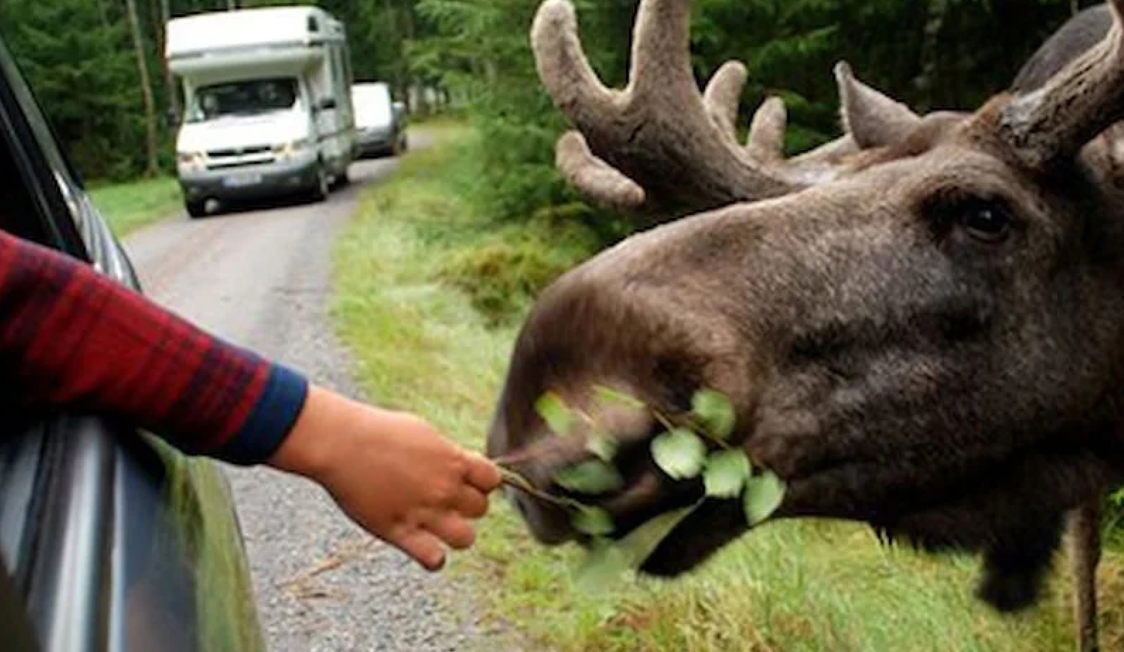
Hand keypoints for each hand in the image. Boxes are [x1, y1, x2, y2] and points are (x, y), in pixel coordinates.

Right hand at [268, 386, 501, 569]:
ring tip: (437, 525)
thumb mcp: (422, 432)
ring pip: (466, 538)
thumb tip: (461, 464)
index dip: (482, 482)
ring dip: (456, 533)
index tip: (465, 480)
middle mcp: (444, 488)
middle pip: (481, 509)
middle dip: (466, 506)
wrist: (341, 443)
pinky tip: (422, 546)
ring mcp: (423, 512)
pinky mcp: (399, 531)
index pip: (492, 480)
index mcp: (452, 460)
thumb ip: (446, 453)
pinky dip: (433, 558)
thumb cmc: (378, 431)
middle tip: (444, 500)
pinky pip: (433, 559)